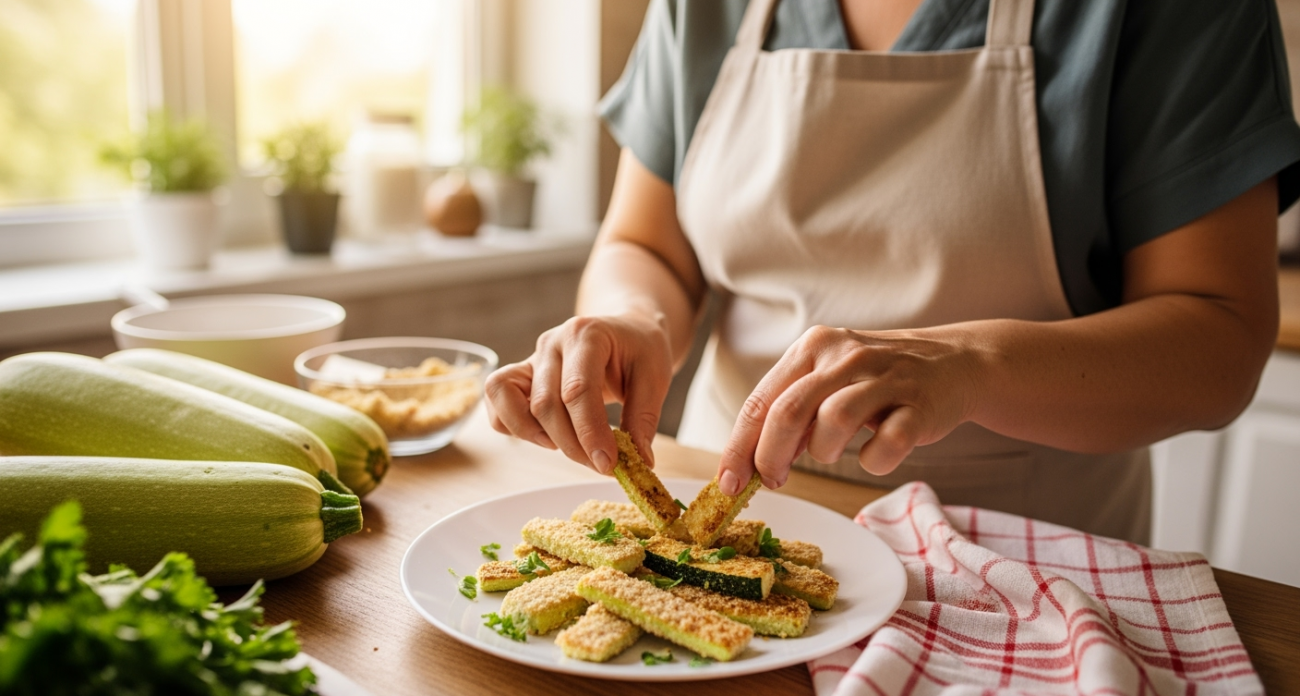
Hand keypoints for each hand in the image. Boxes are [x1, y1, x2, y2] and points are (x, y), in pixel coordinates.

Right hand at [484, 312, 674, 473]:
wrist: (624, 328)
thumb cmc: (639, 349)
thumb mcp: (656, 376)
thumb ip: (644, 417)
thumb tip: (639, 463)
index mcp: (586, 334)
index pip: (578, 390)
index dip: (590, 432)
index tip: (608, 464)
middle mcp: (551, 343)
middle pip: (545, 404)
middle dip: (572, 444)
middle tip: (601, 464)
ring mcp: (531, 358)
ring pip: (509, 401)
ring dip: (535, 436)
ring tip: (569, 447)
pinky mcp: (520, 375)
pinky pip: (496, 401)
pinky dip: (513, 425)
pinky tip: (547, 436)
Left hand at [716, 325, 984, 493]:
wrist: (955, 362)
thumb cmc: (876, 380)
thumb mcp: (828, 380)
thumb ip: (791, 411)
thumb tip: (750, 462)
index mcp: (812, 347)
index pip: (761, 401)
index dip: (739, 447)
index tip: (727, 484)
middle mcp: (845, 355)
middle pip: (789, 412)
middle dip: (771, 457)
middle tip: (773, 480)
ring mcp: (885, 377)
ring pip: (833, 422)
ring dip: (823, 453)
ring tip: (831, 453)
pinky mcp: (920, 404)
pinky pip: (887, 443)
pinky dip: (874, 460)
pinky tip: (876, 452)